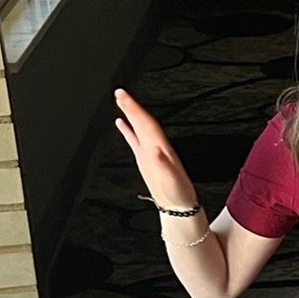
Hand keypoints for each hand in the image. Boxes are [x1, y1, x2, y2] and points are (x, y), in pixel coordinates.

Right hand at [113, 89, 197, 210]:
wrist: (178, 204)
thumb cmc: (178, 193)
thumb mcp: (171, 179)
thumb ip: (163, 163)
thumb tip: (154, 149)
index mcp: (161, 148)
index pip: (146, 123)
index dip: (136, 110)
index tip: (126, 98)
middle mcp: (155, 146)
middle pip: (142, 121)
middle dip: (131, 106)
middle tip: (120, 92)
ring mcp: (149, 152)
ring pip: (137, 127)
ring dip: (130, 113)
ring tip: (120, 100)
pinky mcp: (145, 159)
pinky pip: (134, 140)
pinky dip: (127, 130)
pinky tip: (121, 122)